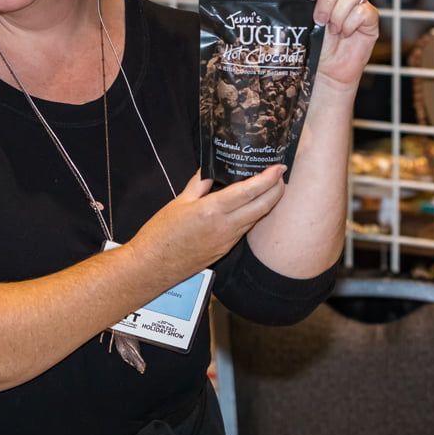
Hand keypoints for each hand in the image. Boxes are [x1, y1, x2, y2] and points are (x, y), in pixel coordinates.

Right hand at [126, 165, 285, 278]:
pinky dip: (253, 215)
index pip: (248, 191)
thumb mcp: (179, 202)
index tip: (279, 167)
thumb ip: (200, 184)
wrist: (152, 267)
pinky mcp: (225, 250)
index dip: (267, 179)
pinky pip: (244, 229)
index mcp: (212, 210)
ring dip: (267, 202)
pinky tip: (251, 206)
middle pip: (262, 207)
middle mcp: (225, 227)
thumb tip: (212, 169)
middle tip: (281, 174)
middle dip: (277, 190)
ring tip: (271, 186)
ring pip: (256, 219)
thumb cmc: (161, 233)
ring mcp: (227, 241)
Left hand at [288, 0, 379, 89]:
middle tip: (318, 20)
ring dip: (338, 14)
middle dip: (325, 0)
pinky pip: (364, 11)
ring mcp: (357, 3)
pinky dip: (351, 24)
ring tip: (332, 30)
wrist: (324, 71)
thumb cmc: (311, 45)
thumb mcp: (299, 16)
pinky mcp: (370, 18)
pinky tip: (345, 34)